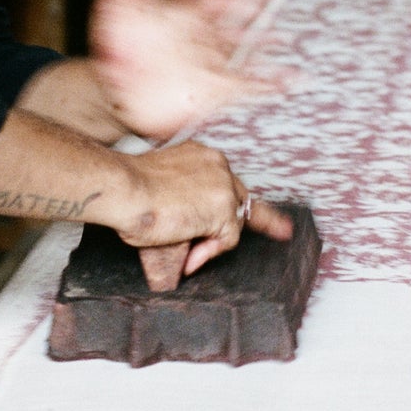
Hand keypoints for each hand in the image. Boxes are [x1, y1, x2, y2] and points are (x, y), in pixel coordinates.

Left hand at [89, 0, 281, 141]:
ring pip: (243, 45)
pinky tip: (290, 78)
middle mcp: (198, 34)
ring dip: (263, 39)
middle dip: (251, 5)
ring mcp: (207, 61)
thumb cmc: (112, 48)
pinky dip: (272, 81)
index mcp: (180, 12)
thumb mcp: (114, 5)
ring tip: (282, 37)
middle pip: (232, 14)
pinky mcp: (212, 89)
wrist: (111, 92)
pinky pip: (248, 83)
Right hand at [116, 139, 292, 279]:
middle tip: (285, 231)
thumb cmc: (127, 192)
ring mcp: (223, 185)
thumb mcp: (160, 187)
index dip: (238, 198)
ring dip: (211, 241)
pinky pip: (226, 240)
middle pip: (242, 198)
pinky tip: (188, 254)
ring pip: (231, 224)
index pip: (226, 179)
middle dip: (267, 218)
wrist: (124, 189)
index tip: (264, 205)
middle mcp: (217, 164)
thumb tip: (191, 234)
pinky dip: (208, 251)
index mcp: (200, 156)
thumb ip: (183, 201)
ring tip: (183, 246)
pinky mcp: (224, 207)